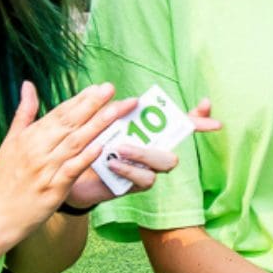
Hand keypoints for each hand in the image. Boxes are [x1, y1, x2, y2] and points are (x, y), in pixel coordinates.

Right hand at [0, 82, 132, 237]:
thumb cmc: (5, 180)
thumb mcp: (10, 142)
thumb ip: (24, 113)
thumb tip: (28, 85)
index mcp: (29, 136)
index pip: (59, 113)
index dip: (80, 99)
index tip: (98, 88)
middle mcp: (38, 149)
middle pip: (70, 123)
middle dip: (93, 105)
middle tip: (111, 89)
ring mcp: (46, 169)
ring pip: (75, 143)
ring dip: (97, 125)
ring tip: (115, 111)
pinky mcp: (53, 189)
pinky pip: (72, 170)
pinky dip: (86, 157)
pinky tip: (102, 146)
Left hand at [63, 98, 220, 210]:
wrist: (66, 173)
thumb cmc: (83, 144)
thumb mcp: (91, 122)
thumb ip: (100, 107)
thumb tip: (107, 87)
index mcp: (147, 131)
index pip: (179, 123)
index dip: (197, 116)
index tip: (206, 103)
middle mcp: (152, 149)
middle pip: (178, 139)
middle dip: (174, 132)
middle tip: (138, 132)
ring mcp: (147, 168)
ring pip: (165, 161)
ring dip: (143, 153)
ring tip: (119, 149)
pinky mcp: (137, 185)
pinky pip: (146, 179)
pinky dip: (128, 169)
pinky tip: (111, 164)